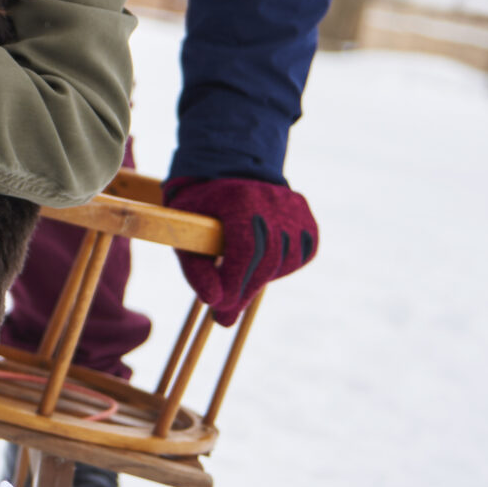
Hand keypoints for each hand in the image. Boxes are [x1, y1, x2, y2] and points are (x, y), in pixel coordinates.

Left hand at [162, 176, 317, 323]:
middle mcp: (271, 198)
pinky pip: (301, 253)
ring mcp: (292, 205)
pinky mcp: (304, 214)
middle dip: (246, 291)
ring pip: (287, 258)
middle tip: (226, 314)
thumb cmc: (199, 209)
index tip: (220, 307)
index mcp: (239, 198)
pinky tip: (259, 269)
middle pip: (268, 257)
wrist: (225, 172)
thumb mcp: (183, 232)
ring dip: (262, 280)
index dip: (235, 283)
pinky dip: (282, 268)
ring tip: (238, 287)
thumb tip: (213, 301)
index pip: (246, 248)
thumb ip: (195, 267)